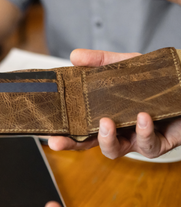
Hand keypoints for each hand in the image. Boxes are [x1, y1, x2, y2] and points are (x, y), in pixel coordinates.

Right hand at [48, 49, 180, 158]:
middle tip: (57, 142)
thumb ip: (101, 62)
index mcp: (107, 116)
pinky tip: (142, 116)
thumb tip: (74, 56)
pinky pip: (146, 145)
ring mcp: (135, 140)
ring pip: (114, 151)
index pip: (81, 129)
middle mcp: (118, 131)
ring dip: (106, 138)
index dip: (65, 134)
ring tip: (107, 122)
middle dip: (72, 145)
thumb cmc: (157, 82)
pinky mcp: (157, 144)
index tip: (49, 135)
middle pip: (88, 145)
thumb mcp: (126, 67)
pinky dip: (142, 130)